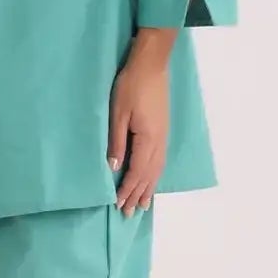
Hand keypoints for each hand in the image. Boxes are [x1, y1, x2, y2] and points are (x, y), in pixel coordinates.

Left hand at [108, 34, 173, 216]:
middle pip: (149, 175)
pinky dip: (154, 174)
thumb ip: (117, 142)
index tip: (118, 205)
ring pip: (157, 169)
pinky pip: (160, 160)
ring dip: (149, 188)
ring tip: (143, 204)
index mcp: (148, 139)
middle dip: (138, 194)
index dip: (127, 190)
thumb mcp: (118, 114)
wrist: (151, 64)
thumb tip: (114, 168)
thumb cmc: (131, 86)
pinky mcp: (163, 129)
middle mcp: (159, 142)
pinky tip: (151, 178)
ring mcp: (163, 136)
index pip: (136, 172)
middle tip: (129, 213)